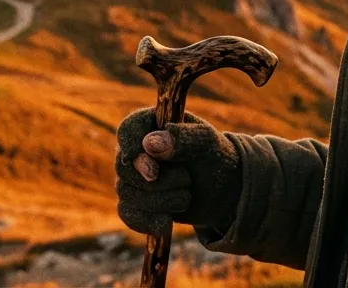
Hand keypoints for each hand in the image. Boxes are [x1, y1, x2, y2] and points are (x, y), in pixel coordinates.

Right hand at [114, 108, 241, 235]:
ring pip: (126, 193)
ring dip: (160, 200)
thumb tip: (150, 144)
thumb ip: (182, 138)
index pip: (128, 130)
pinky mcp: (136, 203)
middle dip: (158, 180)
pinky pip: (128, 214)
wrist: (223, 190)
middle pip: (124, 167)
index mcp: (151, 125)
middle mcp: (137, 149)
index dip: (132, 147)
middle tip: (187, 179)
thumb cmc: (214, 156)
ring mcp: (133, 177)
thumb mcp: (207, 142)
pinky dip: (148, 220)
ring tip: (186, 196)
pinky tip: (166, 223)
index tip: (151, 166)